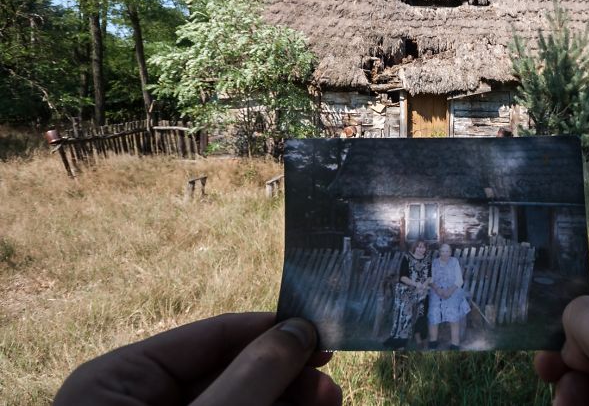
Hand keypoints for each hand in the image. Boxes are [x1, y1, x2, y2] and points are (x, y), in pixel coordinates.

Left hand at [55, 313, 340, 405]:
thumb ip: (249, 380)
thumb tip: (298, 331)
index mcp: (118, 381)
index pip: (209, 334)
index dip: (270, 330)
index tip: (321, 333)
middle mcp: (139, 401)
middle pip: (231, 370)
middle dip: (287, 375)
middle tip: (330, 385)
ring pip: (241, 399)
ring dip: (289, 399)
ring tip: (331, 402)